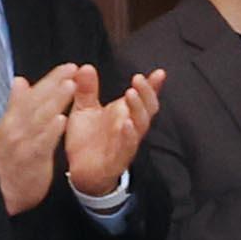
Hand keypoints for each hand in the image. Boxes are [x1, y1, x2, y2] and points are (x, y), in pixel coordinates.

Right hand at [0, 65, 77, 215]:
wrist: (3, 190)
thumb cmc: (11, 158)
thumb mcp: (9, 128)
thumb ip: (17, 104)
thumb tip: (20, 80)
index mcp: (12, 119)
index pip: (32, 93)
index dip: (50, 79)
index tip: (68, 67)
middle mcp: (15, 128)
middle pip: (36, 101)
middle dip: (55, 84)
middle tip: (72, 69)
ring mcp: (21, 143)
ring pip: (39, 118)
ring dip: (55, 101)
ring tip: (71, 87)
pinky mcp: (30, 159)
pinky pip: (41, 143)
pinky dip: (50, 131)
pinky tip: (62, 120)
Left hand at [64, 68, 163, 200]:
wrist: (81, 172)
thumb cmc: (87, 140)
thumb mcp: (83, 110)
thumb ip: (86, 90)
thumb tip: (85, 67)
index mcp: (125, 113)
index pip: (143, 97)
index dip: (153, 86)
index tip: (159, 72)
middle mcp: (130, 126)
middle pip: (148, 108)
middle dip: (146, 93)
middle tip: (138, 79)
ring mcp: (127, 142)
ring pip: (141, 125)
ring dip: (138, 109)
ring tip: (131, 94)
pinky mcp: (118, 158)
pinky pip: (128, 146)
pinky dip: (129, 135)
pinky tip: (126, 123)